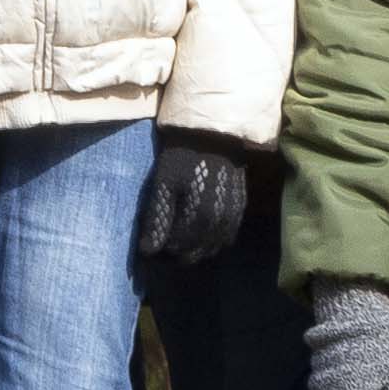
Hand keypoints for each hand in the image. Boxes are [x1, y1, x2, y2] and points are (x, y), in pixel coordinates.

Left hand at [133, 130, 258, 266]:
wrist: (213, 136)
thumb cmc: (183, 158)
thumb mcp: (163, 183)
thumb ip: (157, 218)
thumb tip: (148, 252)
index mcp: (201, 213)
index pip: (179, 245)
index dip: (165, 247)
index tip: (155, 244)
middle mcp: (221, 219)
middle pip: (198, 249)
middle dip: (182, 252)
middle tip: (168, 248)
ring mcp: (234, 215)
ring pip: (214, 246)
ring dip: (198, 249)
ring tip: (184, 244)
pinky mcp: (241, 208)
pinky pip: (228, 235)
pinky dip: (214, 240)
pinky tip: (203, 236)